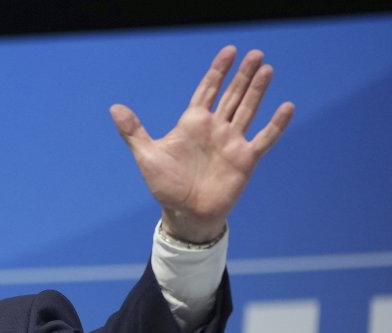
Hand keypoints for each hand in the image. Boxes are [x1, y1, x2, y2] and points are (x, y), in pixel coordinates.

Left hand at [110, 46, 294, 242]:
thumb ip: (133, 131)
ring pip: (247, 110)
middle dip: (243, 75)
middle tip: (255, 53)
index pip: (207, 90)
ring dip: (257, 90)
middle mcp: (215, 129)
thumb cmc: (165, 186)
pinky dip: (276, 124)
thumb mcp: (147, 156)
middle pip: (231, 95)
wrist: (185, 213)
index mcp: (193, 124)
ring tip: (266, 69)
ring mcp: (231, 142)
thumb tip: (114, 107)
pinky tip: (286, 106)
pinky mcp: (245, 159)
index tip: (229, 51)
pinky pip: (264, 138)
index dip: (217, 71)